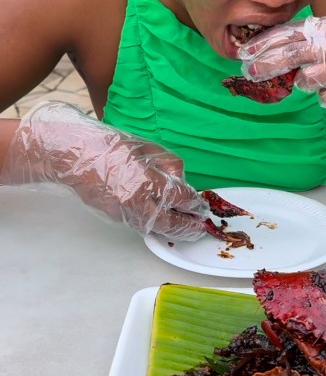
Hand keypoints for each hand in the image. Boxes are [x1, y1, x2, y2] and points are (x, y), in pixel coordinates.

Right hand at [0, 101, 208, 239]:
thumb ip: (168, 164)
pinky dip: (155, 224)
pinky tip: (163, 219)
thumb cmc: (110, 146)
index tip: (201, 203)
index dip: (194, 201)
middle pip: (172, 222)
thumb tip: (181, 181)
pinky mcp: (116, 217)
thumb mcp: (146, 147)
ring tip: (187, 226)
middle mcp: (138, 202)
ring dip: (174, 229)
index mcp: (147, 180)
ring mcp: (125, 213)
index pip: (181, 196)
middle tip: (200, 225)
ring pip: (156, 228)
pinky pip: (141, 224)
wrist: (74, 157)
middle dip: (189, 225)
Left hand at [238, 16, 325, 139]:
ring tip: (316, 82)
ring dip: (306, 84)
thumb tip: (273, 54)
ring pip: (307, 79)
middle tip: (248, 73)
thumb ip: (313, 43)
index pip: (290, 32)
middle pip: (291, 54)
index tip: (243, 52)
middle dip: (265, 65)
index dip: (264, 43)